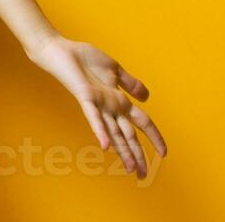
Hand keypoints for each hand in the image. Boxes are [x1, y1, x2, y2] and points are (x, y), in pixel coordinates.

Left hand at [25, 34, 166, 178]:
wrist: (61, 49)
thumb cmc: (84, 59)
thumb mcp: (114, 69)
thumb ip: (130, 84)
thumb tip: (147, 98)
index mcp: (119, 100)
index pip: (142, 122)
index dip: (154, 137)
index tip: (163, 154)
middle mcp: (110, 107)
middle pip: (128, 134)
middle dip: (137, 154)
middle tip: (142, 175)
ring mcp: (98, 104)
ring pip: (113, 132)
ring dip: (122, 150)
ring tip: (130, 168)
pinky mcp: (85, 97)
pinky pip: (93, 117)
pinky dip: (100, 131)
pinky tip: (104, 146)